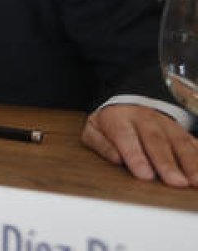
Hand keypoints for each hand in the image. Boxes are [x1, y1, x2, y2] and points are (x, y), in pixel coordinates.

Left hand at [82, 103, 197, 187]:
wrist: (128, 99)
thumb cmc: (110, 121)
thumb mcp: (93, 129)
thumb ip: (100, 143)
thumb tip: (115, 158)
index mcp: (119, 119)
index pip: (127, 137)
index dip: (136, 157)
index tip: (145, 176)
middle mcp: (146, 120)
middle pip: (157, 141)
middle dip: (167, 163)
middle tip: (176, 182)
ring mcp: (166, 124)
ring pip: (180, 142)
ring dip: (191, 162)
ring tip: (196, 181)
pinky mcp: (181, 130)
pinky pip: (194, 142)